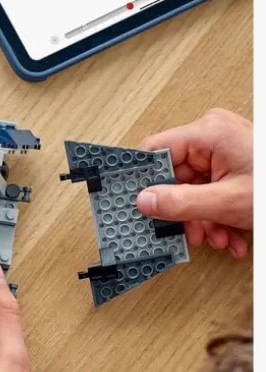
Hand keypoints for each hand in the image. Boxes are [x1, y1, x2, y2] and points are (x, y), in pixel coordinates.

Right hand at [135, 108, 251, 258]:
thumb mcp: (226, 202)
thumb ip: (180, 203)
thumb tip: (144, 201)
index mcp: (208, 132)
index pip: (155, 151)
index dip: (144, 181)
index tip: (136, 204)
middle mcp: (214, 137)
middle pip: (176, 177)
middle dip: (185, 212)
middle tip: (187, 233)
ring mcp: (226, 152)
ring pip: (195, 190)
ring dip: (204, 220)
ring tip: (219, 238)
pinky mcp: (236, 167)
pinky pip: (213, 192)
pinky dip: (219, 217)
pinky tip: (232, 235)